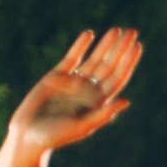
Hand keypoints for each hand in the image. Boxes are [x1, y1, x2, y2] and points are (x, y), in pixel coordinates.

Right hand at [7, 29, 141, 153]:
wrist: (29, 134)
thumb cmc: (57, 136)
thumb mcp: (82, 126)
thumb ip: (103, 114)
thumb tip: (126, 101)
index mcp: (99, 102)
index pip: (118, 77)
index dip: (128, 62)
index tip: (137, 46)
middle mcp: (90, 90)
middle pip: (110, 65)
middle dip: (120, 49)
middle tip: (132, 32)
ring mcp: (74, 82)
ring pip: (94, 59)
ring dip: (105, 45)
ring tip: (117, 30)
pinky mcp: (57, 76)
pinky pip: (72, 58)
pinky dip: (80, 46)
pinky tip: (89, 35)